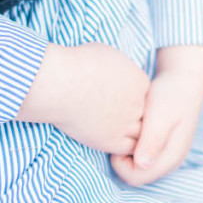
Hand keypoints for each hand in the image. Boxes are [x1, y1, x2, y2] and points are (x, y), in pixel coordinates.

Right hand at [17, 42, 148, 155]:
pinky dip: (125, 146)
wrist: (58, 83)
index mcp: (140, 81)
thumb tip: (116, 72)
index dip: (131, 97)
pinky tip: (110, 139)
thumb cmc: (74, 64)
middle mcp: (138, 103)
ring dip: (130, 131)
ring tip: (112, 128)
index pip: (144, 94)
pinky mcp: (112, 140)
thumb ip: (119, 67)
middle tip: (114, 114)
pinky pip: (129, 148)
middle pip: (144, 114)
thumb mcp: (106, 54)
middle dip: (131, 113)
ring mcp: (127, 123)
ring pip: (140, 133)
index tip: (115, 97)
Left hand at [110, 46, 202, 186]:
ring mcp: (168, 155)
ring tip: (127, 130)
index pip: (135, 177)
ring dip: (127, 153)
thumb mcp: (160, 116)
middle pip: (136, 175)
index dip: (120, 162)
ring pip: (138, 167)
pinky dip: (132, 147)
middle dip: (123, 159)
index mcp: (170, 157)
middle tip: (121, 132)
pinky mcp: (163, 146)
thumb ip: (152, 141)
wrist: (184, 80)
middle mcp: (170, 161)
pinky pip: (141, 157)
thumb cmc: (171, 95)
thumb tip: (142, 164)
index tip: (118, 137)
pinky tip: (132, 129)